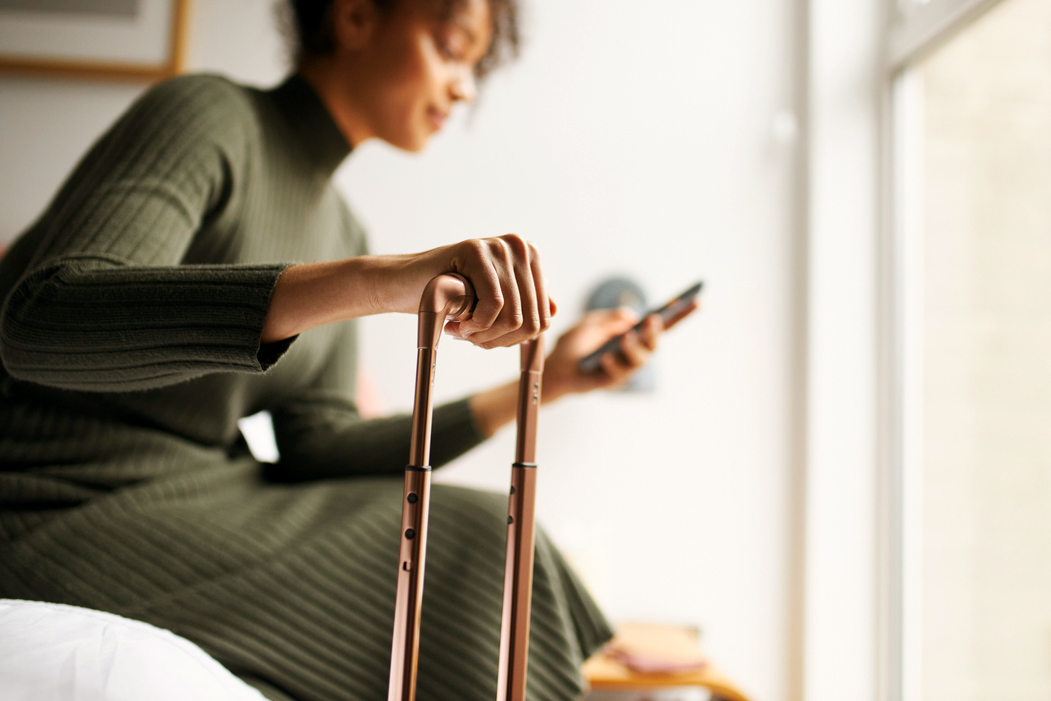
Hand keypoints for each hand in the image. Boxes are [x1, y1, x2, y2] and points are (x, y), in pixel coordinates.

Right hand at [386, 234, 555, 348]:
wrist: (406, 284)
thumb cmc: (451, 297)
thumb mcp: (493, 303)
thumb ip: (523, 305)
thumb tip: (553, 312)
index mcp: (530, 259)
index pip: (544, 317)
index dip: (515, 339)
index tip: (487, 339)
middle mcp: (520, 247)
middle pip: (532, 319)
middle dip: (499, 339)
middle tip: (471, 338)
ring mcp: (499, 246)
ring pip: (514, 316)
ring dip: (485, 335)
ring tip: (462, 330)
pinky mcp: (476, 250)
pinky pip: (494, 305)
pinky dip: (476, 324)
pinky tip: (458, 323)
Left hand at [541, 300, 698, 401]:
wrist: (554, 367)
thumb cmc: (575, 343)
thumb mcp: (591, 322)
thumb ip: (610, 317)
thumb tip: (633, 316)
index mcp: (633, 333)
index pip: (661, 323)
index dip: (680, 314)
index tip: (697, 301)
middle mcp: (634, 351)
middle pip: (655, 343)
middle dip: (656, 332)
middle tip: (653, 320)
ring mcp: (625, 368)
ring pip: (641, 360)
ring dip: (635, 348)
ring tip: (624, 339)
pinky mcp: (612, 382)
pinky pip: (618, 374)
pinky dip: (613, 364)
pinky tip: (605, 357)